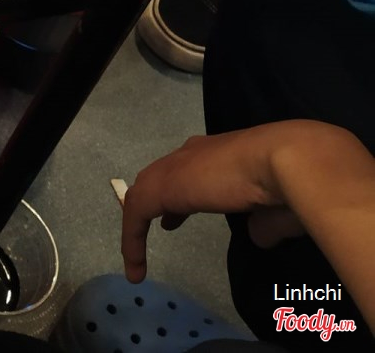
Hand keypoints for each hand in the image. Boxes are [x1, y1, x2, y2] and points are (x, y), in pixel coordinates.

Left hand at [119, 121, 374, 281]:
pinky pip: (136, 214)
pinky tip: (136, 267)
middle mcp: (193, 154)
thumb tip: (258, 236)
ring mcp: (175, 167)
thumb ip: (265, 224)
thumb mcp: (279, 208)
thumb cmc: (290, 183)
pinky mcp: (161, 187)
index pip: (190, 172)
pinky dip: (133, 241)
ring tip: (135, 259)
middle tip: (158, 227)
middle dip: (156, 201)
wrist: (285, 161)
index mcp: (220, 154)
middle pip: (161, 177)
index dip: (182, 194)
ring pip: (145, 195)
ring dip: (139, 225)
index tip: (174, 218)